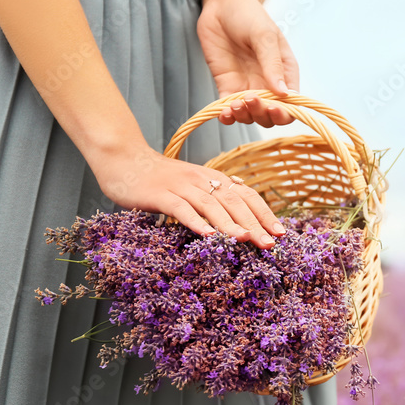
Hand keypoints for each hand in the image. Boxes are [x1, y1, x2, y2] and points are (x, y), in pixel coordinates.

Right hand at [88, 140, 285, 248]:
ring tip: (246, 240)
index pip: (246, 195)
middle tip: (270, 244)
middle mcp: (202, 180)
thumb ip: (213, 198)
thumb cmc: (161, 179)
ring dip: (230, 224)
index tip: (281, 233)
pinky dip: (195, 222)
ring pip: (211, 206)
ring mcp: (181, 187)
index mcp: (213, 178)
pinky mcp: (160, 195)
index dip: (265, 213)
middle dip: (255, 224)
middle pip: (234, 202)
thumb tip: (241, 218)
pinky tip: (207, 236)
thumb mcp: (192, 186)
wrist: (124, 159)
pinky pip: (181, 209)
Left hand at [197, 0, 298, 127]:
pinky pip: (229, 109)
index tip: (272, 107)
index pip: (291, 104)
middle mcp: (268, 83)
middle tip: (249, 100)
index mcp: (285, 72)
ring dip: (244, 116)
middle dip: (261, 114)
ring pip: (250, 116)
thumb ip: (272, 64)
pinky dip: (227, 116)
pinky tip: (223, 113)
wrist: (222, 4)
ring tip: (234, 105)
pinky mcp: (227, 86)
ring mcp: (247, 86)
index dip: (284, 112)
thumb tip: (284, 93)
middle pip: (271, 115)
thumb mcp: (264, 35)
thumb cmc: (248, 14)